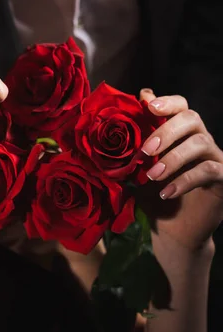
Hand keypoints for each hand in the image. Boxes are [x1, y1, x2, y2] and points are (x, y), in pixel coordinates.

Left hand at [137, 88, 222, 253]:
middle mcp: (201, 138)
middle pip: (191, 118)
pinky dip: (185, 180)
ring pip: (200, 143)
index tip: (148, 106)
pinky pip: (209, 170)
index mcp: (181, 131)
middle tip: (146, 150)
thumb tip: (118, 118)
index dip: (166, 102)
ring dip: (173, 158)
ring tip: (152, 176)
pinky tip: (166, 193)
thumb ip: (132, 144)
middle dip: (166, 131)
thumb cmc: (153, 193)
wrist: (172, 230)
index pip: (180, 105)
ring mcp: (215, 157)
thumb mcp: (137, 167)